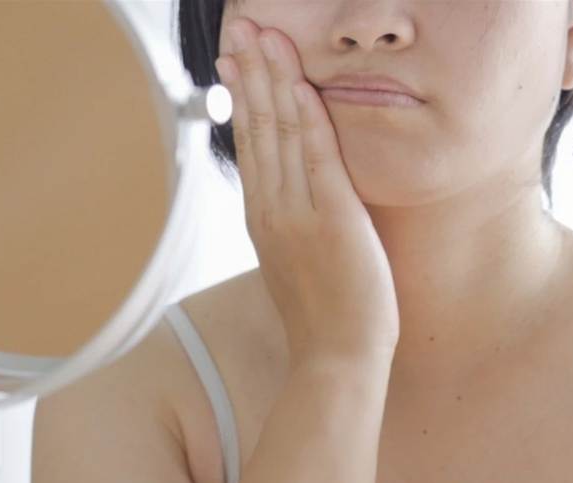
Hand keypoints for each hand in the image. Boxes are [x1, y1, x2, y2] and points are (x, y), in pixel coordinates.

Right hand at [214, 17, 400, 364]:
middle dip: (249, 73)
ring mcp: (297, 213)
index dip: (243, 97)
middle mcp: (271, 210)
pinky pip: (315, 156)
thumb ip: (290, 223)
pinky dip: (306, 116)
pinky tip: (300, 82)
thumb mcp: (294, 262)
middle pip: (256, 128)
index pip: (249, 144)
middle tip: (240, 28)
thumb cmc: (323, 315)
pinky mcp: (332, 219)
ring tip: (263, 36)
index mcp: (263, 218)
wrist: (336, 359)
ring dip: (272, 79)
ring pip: (279, 133)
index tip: (236, 60)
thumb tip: (292, 197)